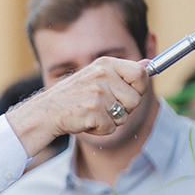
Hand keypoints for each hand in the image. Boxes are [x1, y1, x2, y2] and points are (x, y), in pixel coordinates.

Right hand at [6, 57, 148, 155]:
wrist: (45, 113)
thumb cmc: (73, 98)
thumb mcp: (97, 77)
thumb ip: (123, 72)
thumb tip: (148, 63)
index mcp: (105, 63)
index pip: (141, 73)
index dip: (139, 88)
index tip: (127, 95)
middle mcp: (103, 74)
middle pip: (135, 100)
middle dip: (123, 110)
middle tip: (103, 107)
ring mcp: (98, 92)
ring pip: (124, 116)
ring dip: (110, 121)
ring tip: (93, 114)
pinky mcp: (93, 110)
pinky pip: (111, 128)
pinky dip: (100, 130)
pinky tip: (86, 122)